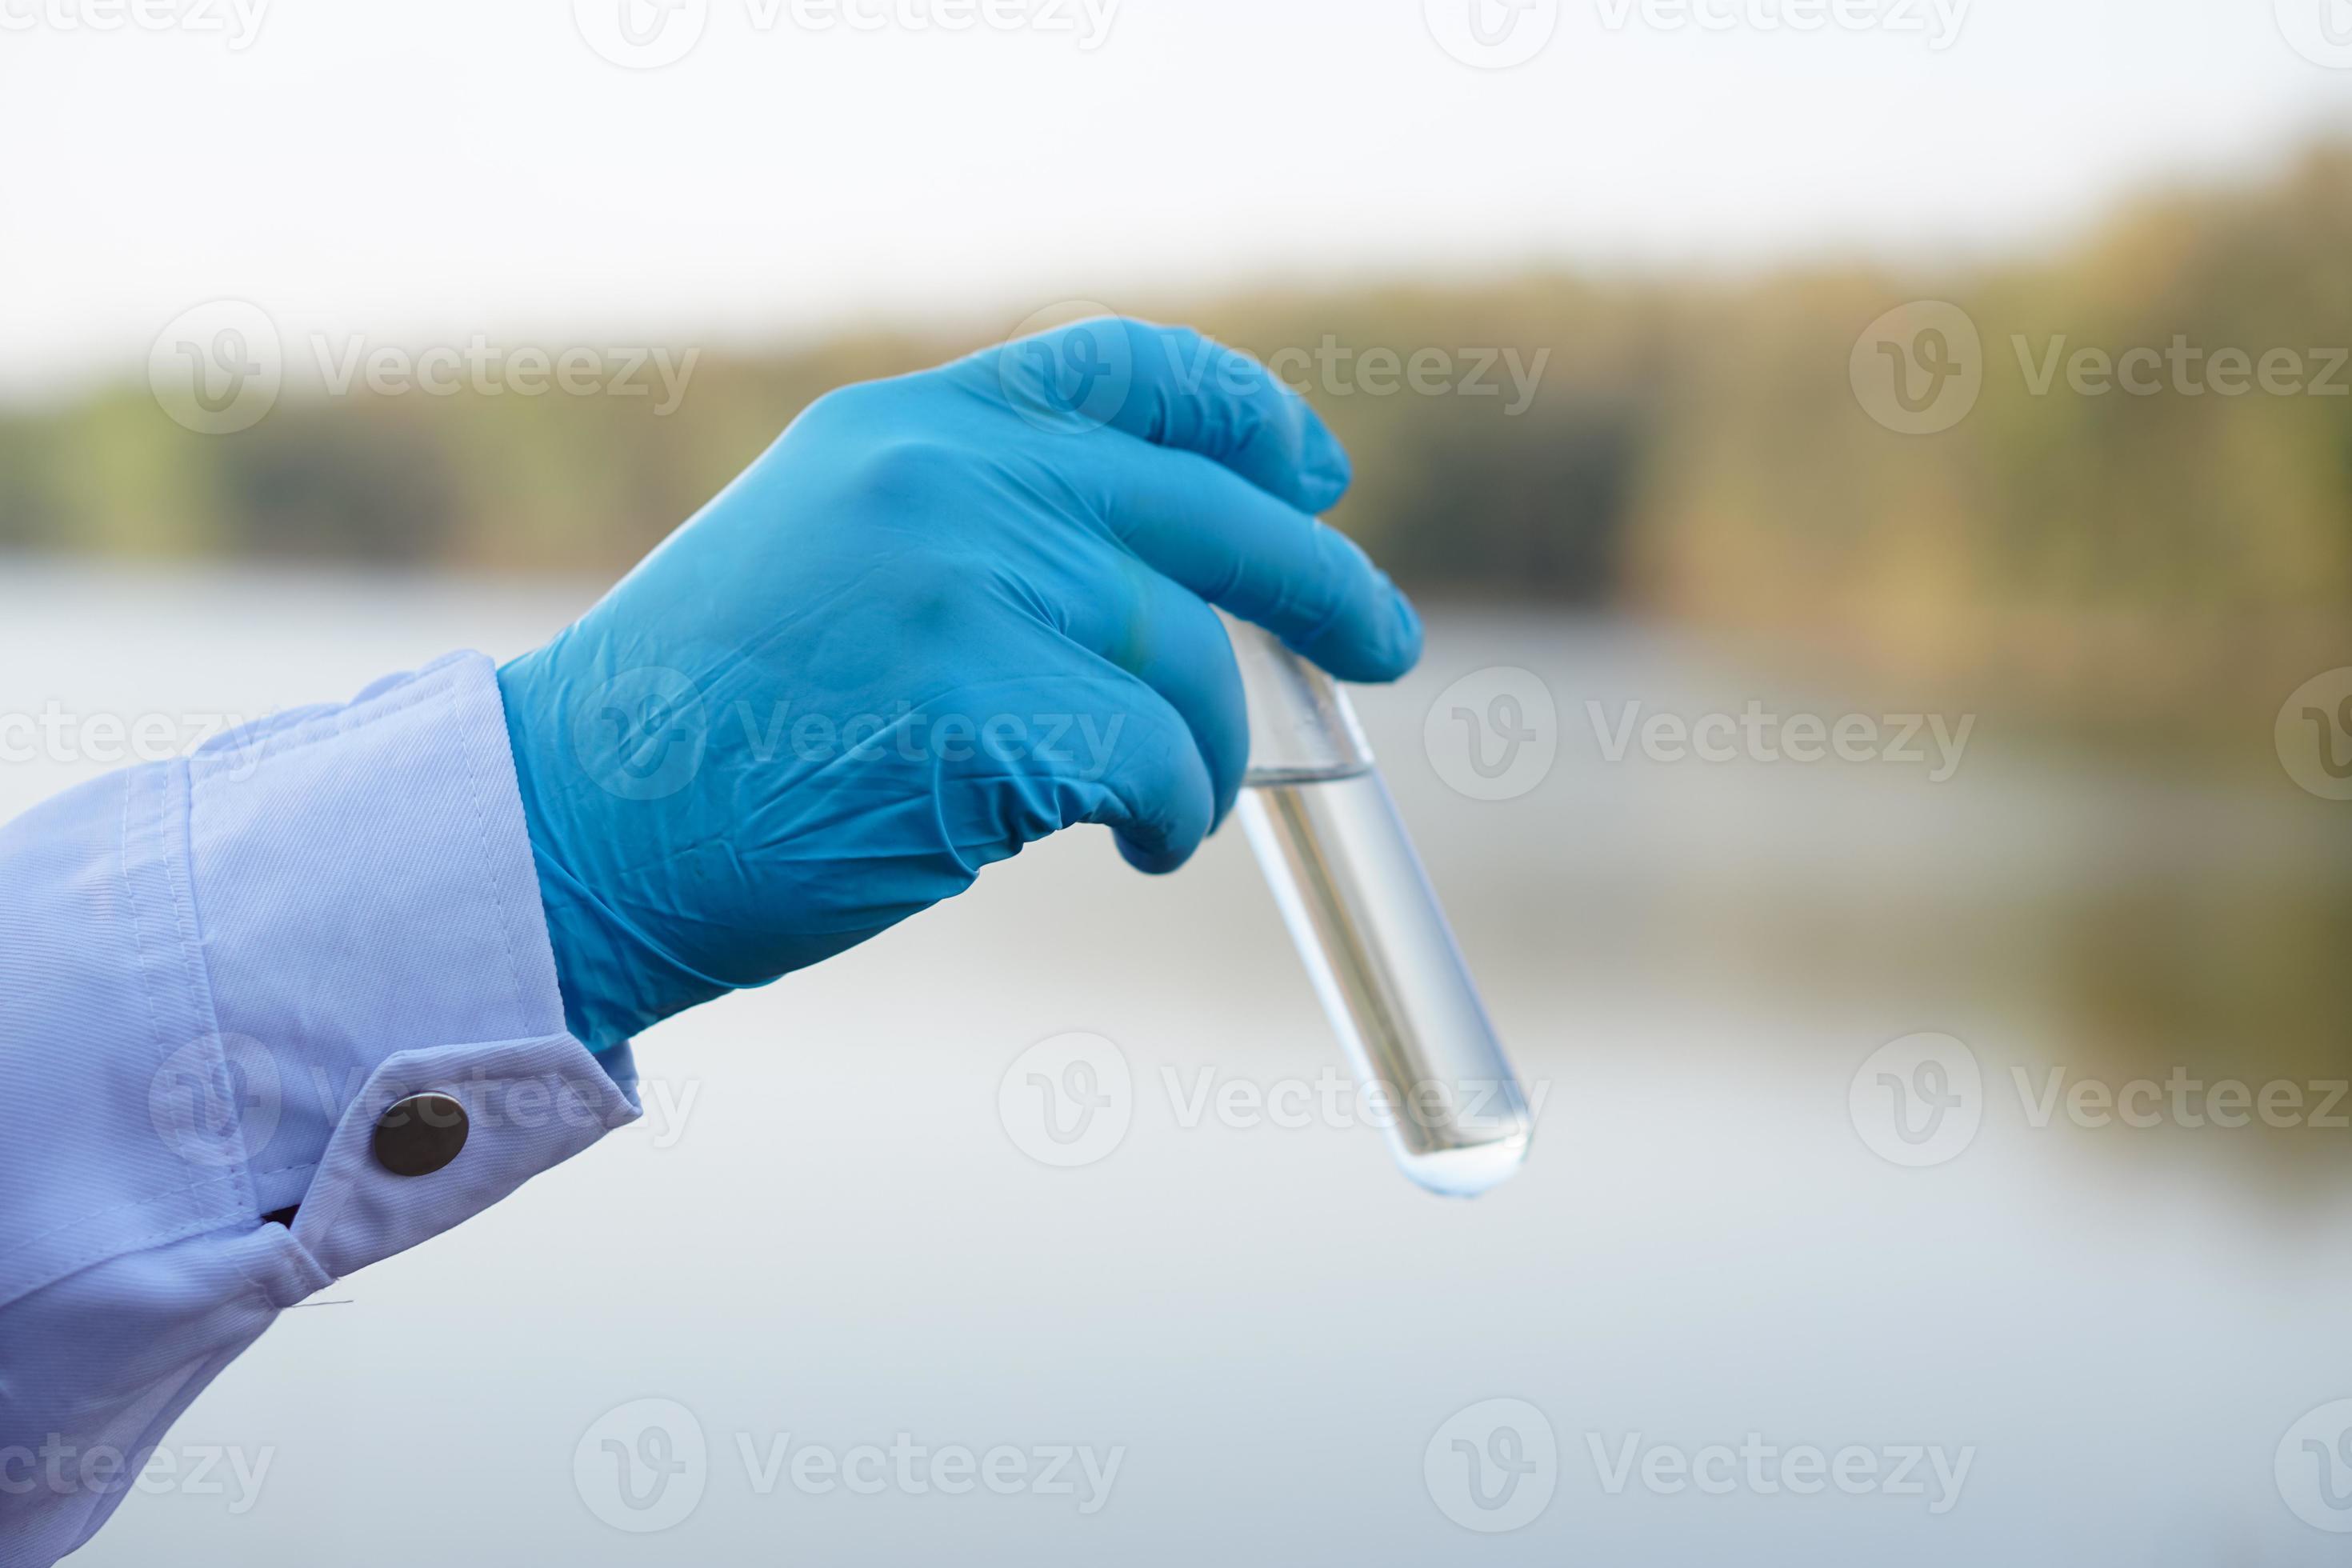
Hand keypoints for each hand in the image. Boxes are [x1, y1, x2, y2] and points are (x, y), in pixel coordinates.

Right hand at [496, 317, 1422, 1051]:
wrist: (567, 825)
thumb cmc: (706, 724)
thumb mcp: (833, 556)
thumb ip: (980, 535)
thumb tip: (1164, 595)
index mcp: (911, 427)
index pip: (1123, 372)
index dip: (1243, 416)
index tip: (1312, 472)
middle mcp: (947, 480)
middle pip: (1205, 514)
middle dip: (1322, 583)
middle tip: (1387, 644)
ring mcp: (963, 585)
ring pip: (1192, 661)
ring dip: (1217, 752)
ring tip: (1180, 808)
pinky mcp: (978, 710)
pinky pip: (1158, 761)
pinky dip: (1177, 814)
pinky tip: (1145, 846)